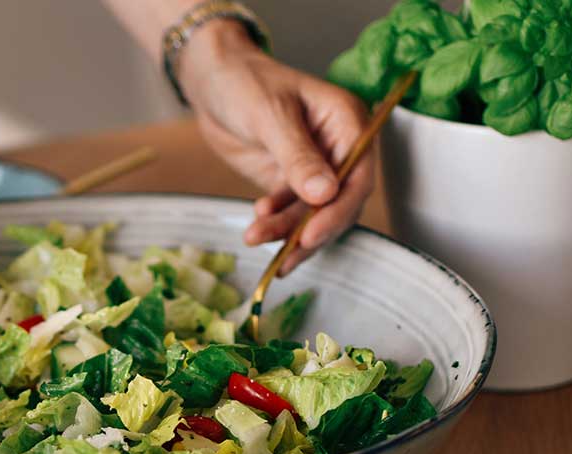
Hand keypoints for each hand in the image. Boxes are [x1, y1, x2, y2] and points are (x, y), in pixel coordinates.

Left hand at [180, 22, 374, 274]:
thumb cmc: (245, 82)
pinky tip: (258, 223)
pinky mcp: (290, 181)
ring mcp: (315, 167)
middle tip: (286, 252)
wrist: (212, 82)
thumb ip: (297, 156)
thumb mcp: (271, 115)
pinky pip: (291, 212)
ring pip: (314, 213)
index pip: (358, 175)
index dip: (338, 209)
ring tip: (256, 238)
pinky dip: (276, 223)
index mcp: (347, 121)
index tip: (312, 233)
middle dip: (312, 229)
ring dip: (288, 231)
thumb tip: (325, 193)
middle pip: (340, 202)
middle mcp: (338, 148)